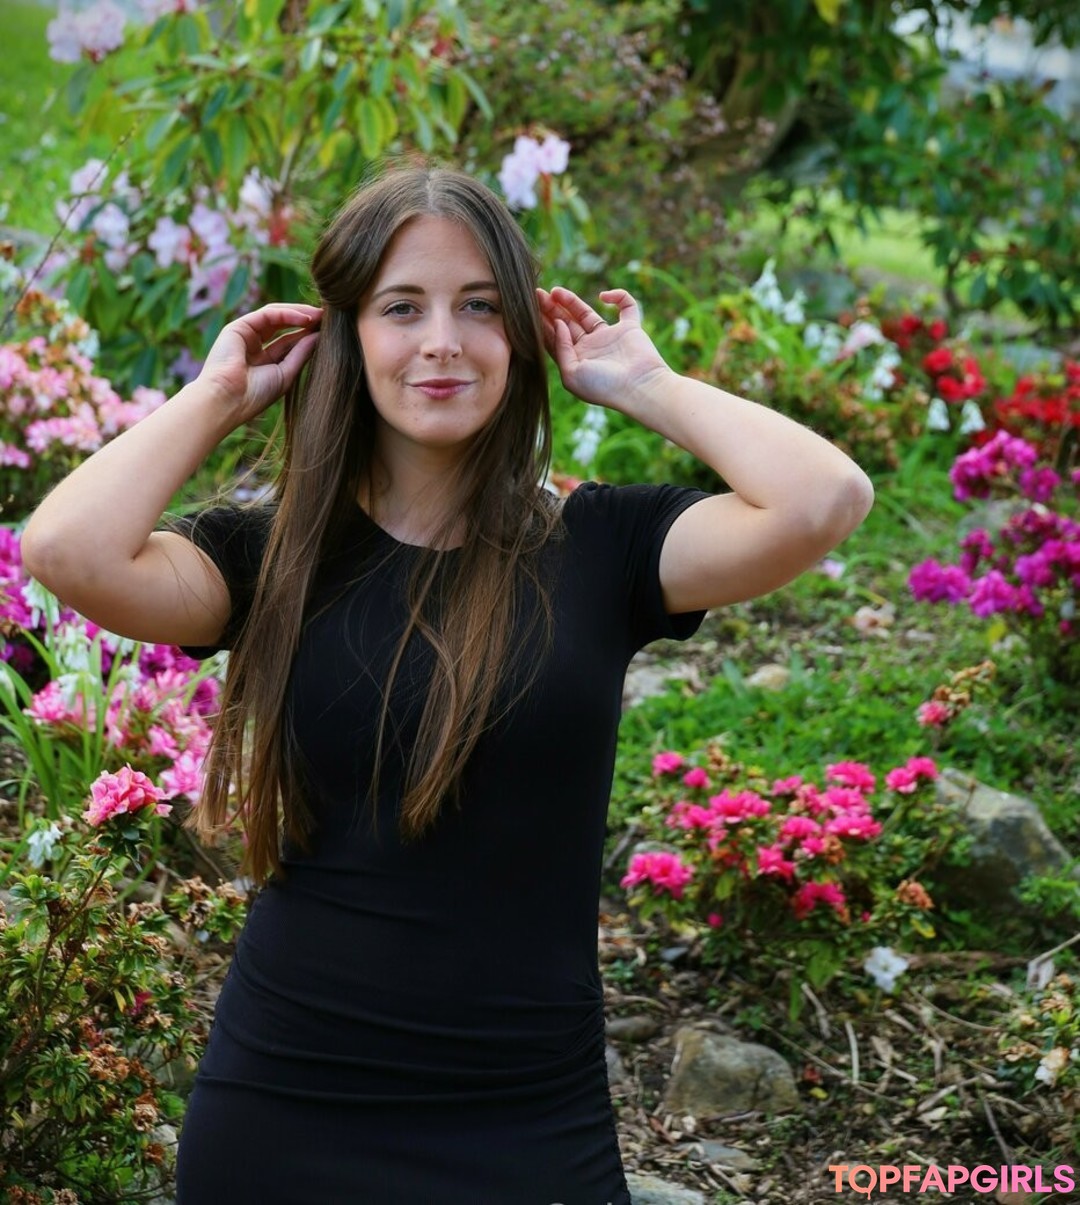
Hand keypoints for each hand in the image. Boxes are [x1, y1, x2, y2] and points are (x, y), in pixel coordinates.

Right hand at [195, 302, 322, 420]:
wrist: (227, 400)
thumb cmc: (254, 395)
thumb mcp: (285, 374)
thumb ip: (301, 354)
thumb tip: (319, 337)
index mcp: (262, 359)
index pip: (288, 341)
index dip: (308, 334)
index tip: (329, 331)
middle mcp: (252, 344)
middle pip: (283, 324)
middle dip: (306, 319)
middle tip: (328, 318)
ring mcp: (244, 334)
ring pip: (276, 315)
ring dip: (300, 313)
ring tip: (321, 315)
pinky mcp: (238, 326)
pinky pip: (268, 314)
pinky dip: (288, 314)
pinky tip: (307, 318)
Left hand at [536, 286, 668, 412]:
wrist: (638, 388)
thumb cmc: (603, 386)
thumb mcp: (571, 373)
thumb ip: (560, 348)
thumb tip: (558, 324)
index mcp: (576, 361)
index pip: (555, 339)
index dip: (542, 323)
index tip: (528, 308)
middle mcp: (591, 349)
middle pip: (567, 324)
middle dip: (551, 309)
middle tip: (537, 294)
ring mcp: (609, 337)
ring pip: (586, 314)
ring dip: (571, 301)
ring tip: (555, 291)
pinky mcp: (629, 328)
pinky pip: (626, 306)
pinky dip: (619, 296)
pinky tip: (604, 296)